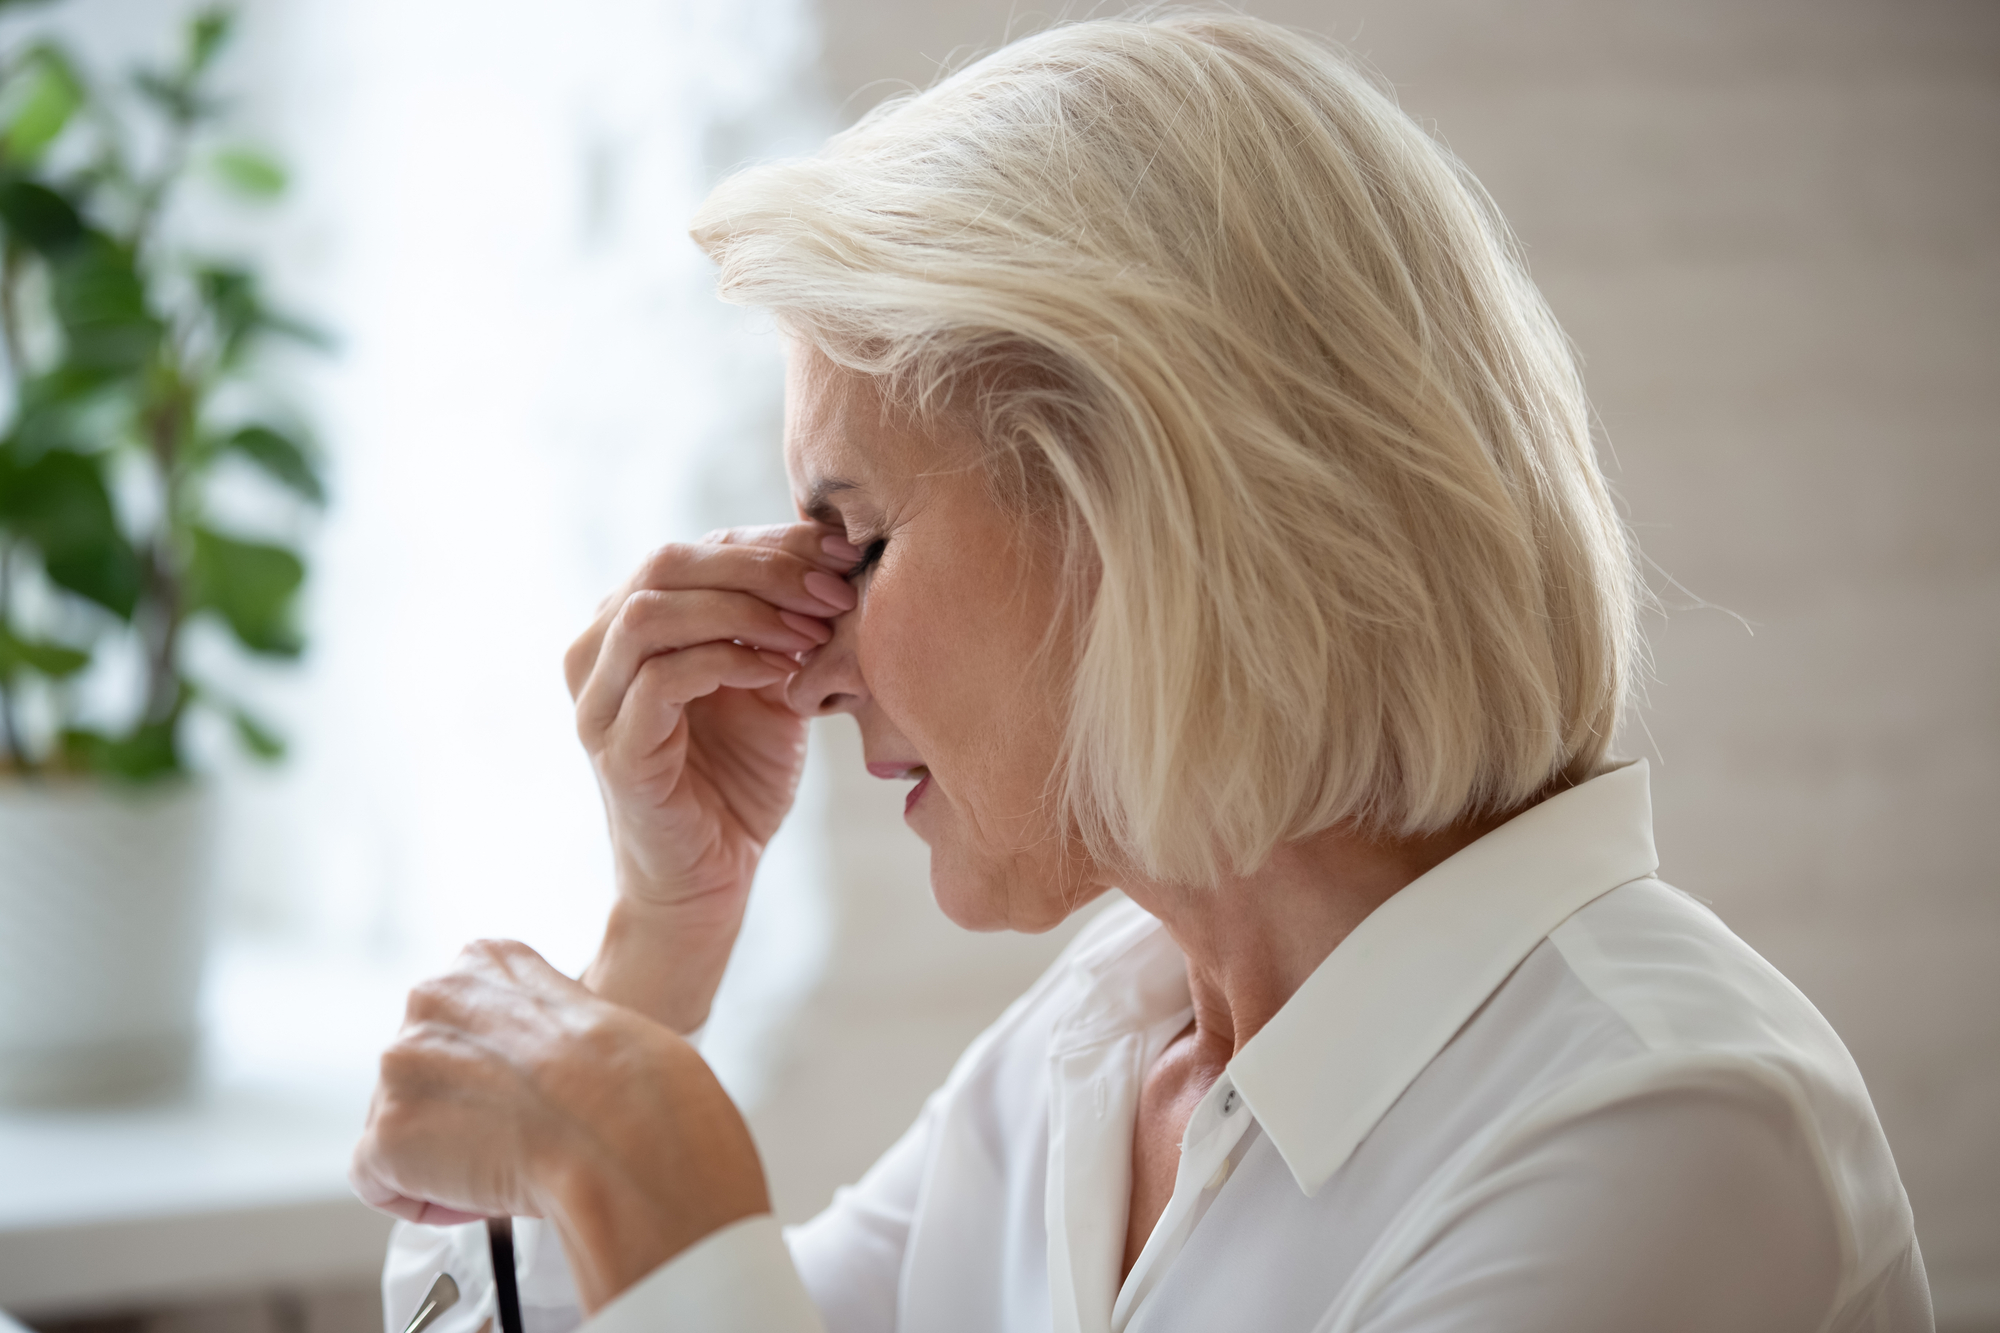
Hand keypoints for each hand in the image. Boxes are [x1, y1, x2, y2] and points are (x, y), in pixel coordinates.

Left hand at [350, 941, 769, 1311]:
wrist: (623, 1125)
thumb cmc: (630, 1081)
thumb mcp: (587, 1012)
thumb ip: (531, 1028)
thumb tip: (526, 1076)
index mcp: (483, 960)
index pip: (455, 1022)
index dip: (490, 1074)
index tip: (519, 1098)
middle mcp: (431, 998)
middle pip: (420, 1073)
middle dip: (460, 1112)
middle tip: (515, 1138)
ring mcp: (401, 1063)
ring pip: (399, 1125)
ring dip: (444, 1154)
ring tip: (507, 1164)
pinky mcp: (386, 1132)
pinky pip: (379, 1182)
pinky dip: (422, 1201)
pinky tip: (477, 1196)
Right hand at [563, 523, 859, 1027]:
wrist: (713, 878)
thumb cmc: (740, 777)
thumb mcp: (771, 681)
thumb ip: (783, 620)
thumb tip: (835, 548)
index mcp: (628, 623)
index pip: (697, 549)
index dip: (772, 544)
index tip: (845, 557)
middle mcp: (596, 651)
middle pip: (666, 563)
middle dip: (760, 569)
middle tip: (832, 592)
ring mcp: (596, 700)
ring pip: (652, 610)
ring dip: (743, 611)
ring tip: (811, 633)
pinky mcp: (614, 748)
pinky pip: (660, 677)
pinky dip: (728, 661)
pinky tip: (782, 674)